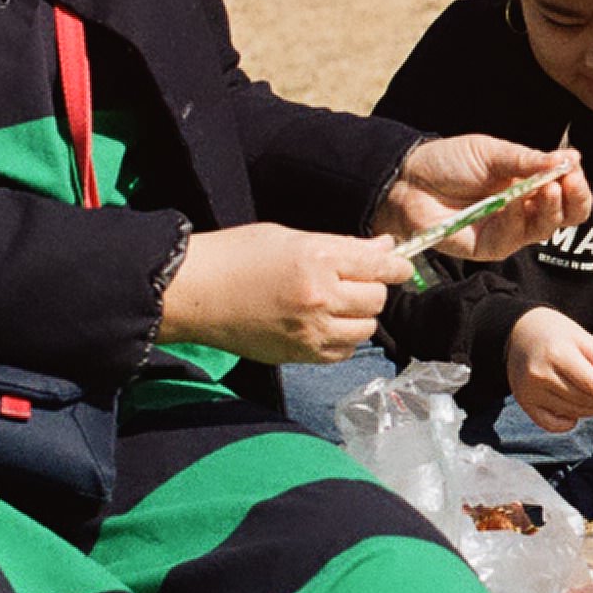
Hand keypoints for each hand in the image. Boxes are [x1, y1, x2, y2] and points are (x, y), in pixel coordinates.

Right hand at [157, 223, 412, 364]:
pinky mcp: (298, 355)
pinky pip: (342, 352)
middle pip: (377, 299)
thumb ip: (342, 246)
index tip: (399, 266)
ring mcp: (310, 331)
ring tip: (338, 304)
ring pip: (366, 329)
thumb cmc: (236, 255)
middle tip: (357, 281)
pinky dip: (343, 340)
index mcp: (318, 260)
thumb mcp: (291, 238)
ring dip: (360, 316)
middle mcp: (320, 298)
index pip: (379, 267)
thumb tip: (384, 249)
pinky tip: (326, 325)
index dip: (396, 266)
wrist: (192, 292)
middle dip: (373, 288)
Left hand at [374, 137, 589, 261]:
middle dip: (574, 198)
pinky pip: (514, 237)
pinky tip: (513, 200)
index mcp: (530, 185)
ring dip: (551, 207)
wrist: (410, 179)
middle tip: (569, 181)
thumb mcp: (493, 152)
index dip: (576, 185)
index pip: (568, 193)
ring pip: (546, 229)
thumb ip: (528, 159)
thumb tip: (572, 158)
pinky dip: (517, 217)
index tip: (573, 167)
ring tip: (548, 187)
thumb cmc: (450, 162)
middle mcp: (525, 210)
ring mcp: (509, 230)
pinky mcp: (490, 247)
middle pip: (566, 216)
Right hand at [506, 306, 592, 434]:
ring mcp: (529, 391)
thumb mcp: (585, 339)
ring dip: (591, 409)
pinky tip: (576, 410)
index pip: (592, 384)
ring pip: (572, 413)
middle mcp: (540, 375)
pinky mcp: (523, 402)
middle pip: (583, 401)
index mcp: (557, 354)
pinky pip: (551, 425)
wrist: (521, 332)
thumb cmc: (557, 333)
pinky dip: (569, 422)